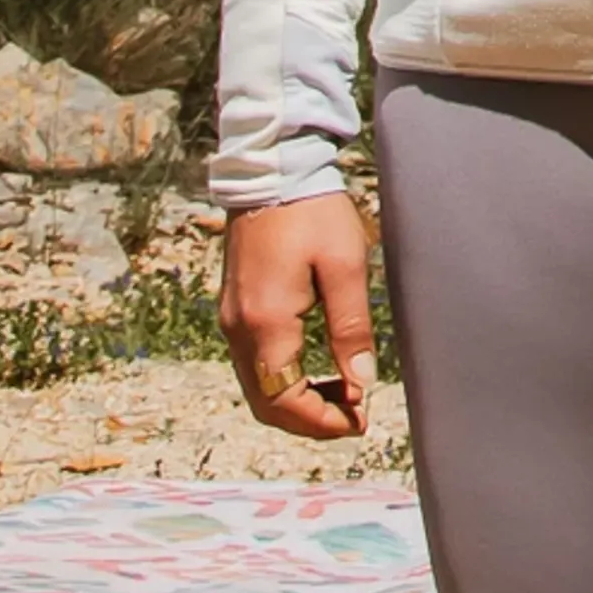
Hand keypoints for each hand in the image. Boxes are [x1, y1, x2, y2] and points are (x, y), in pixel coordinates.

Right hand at [220, 194, 375, 436]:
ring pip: (257, 388)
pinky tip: (317, 372)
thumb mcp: (344, 266)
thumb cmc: (313, 211)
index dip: (322, 422)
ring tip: (344, 396)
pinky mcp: (233, 309)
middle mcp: (238, 328)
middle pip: (266, 404)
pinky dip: (283, 381)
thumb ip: (351, 329)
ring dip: (296, 403)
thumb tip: (361, 384)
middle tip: (354, 417)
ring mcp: (230, 320)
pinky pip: (253, 365)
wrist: (273, 170)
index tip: (360, 421)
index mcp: (265, 322)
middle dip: (310, 421)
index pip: (284, 401)